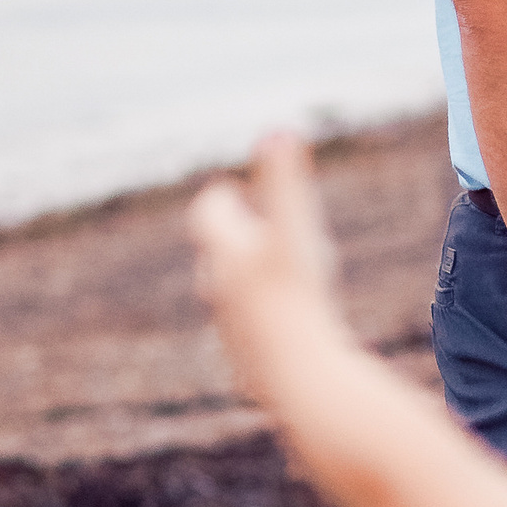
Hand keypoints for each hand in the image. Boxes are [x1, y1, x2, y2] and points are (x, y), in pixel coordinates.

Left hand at [190, 133, 340, 385]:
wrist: (298, 377)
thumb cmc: (297, 297)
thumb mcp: (296, 231)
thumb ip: (286, 180)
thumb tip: (278, 129)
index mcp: (227, 256)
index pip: (208, 217)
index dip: (218, 200)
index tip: (227, 189)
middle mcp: (222, 292)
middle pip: (216, 256)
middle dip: (231, 237)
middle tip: (247, 224)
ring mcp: (234, 330)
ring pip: (232, 296)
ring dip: (245, 278)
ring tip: (269, 272)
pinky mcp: (250, 363)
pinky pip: (251, 333)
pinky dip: (263, 319)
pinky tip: (287, 326)